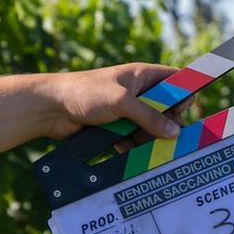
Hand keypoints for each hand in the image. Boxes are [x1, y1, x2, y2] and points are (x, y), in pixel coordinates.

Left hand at [37, 63, 183, 141]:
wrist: (50, 109)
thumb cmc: (85, 93)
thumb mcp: (122, 102)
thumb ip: (149, 117)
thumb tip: (175, 132)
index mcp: (142, 75)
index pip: (175, 80)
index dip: (183, 94)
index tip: (181, 111)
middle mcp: (138, 93)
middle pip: (166, 110)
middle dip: (167, 124)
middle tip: (167, 136)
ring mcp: (127, 112)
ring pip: (151, 128)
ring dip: (151, 140)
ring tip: (148, 148)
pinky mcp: (117, 129)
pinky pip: (135, 141)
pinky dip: (136, 149)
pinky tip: (136, 157)